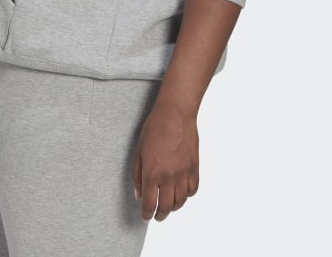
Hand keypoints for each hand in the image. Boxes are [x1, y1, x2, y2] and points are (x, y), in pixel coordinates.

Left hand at [132, 102, 198, 221]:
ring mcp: (183, 173)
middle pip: (166, 207)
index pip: (150, 204)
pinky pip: (192, 190)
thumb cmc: (154, 128)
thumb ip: (137, 175)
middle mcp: (168, 177)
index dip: (147, 214)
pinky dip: (187, 195)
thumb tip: (139, 194)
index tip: (146, 216)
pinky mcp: (194, 168)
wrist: (175, 115)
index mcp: (152, 173)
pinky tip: (181, 192)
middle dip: (160, 215)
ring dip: (174, 207)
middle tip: (157, 216)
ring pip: (181, 201)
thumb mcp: (139, 150)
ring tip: (169, 205)